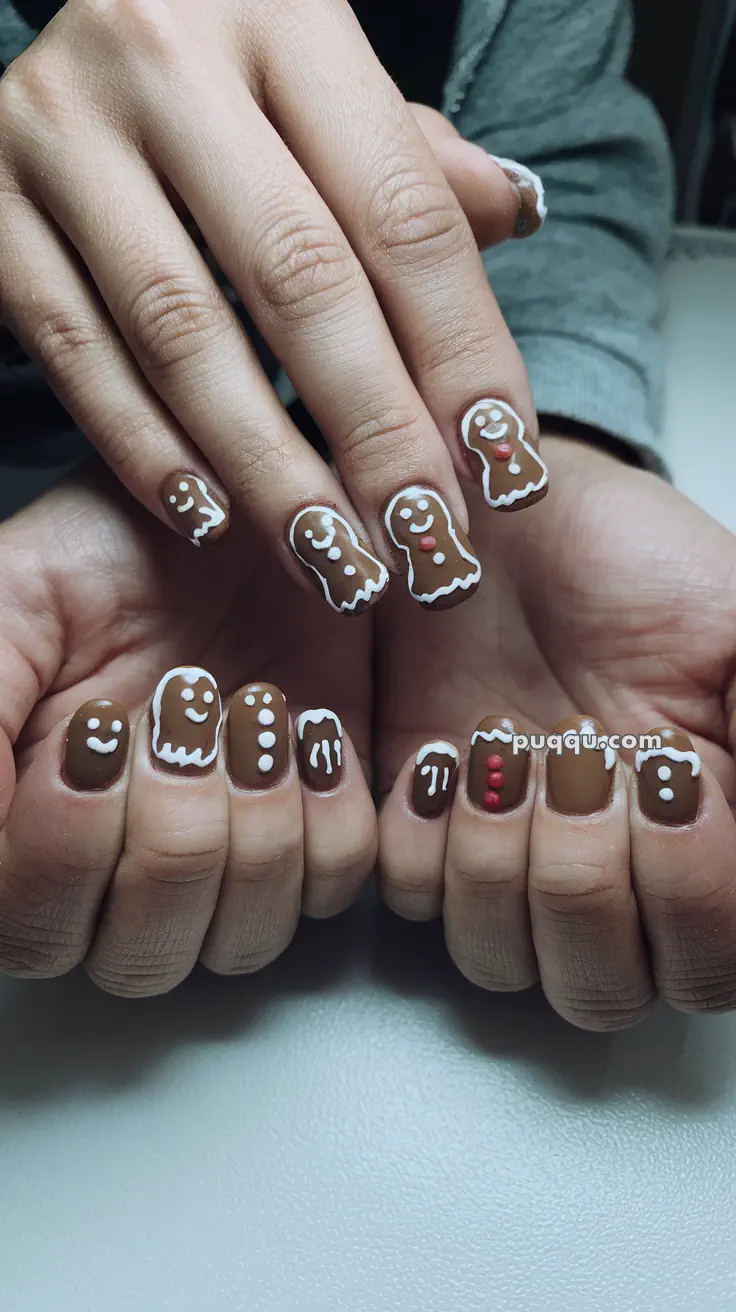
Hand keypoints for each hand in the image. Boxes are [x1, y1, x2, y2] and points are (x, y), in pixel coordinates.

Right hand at [0, 1, 545, 614]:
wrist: (78, 24)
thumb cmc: (225, 70)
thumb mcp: (326, 82)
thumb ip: (411, 162)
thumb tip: (516, 217)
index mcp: (282, 14)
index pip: (401, 211)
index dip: (462, 354)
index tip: (504, 468)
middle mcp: (165, 56)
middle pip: (299, 280)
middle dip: (378, 433)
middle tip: (428, 543)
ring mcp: (59, 130)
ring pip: (183, 334)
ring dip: (269, 468)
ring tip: (336, 558)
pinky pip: (75, 352)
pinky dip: (147, 449)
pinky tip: (213, 519)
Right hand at [0, 467, 374, 993]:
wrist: (240, 495)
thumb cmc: (111, 546)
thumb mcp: (13, 601)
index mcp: (38, 822)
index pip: (33, 928)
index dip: (64, 849)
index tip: (96, 730)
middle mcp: (129, 862)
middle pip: (141, 957)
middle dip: (171, 838)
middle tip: (182, 707)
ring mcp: (230, 853)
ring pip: (243, 937)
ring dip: (253, 825)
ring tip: (251, 705)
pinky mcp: (319, 825)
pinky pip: (336, 880)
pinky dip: (329, 807)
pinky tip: (310, 726)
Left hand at [375, 437, 735, 1028]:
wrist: (514, 513)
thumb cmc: (634, 561)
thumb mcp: (733, 623)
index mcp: (704, 839)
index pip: (711, 958)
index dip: (694, 894)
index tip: (671, 776)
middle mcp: (609, 871)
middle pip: (602, 987)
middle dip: (584, 885)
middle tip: (581, 764)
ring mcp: (512, 856)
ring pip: (499, 958)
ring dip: (499, 865)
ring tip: (505, 748)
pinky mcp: (425, 826)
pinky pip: (410, 895)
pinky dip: (422, 838)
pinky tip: (444, 757)